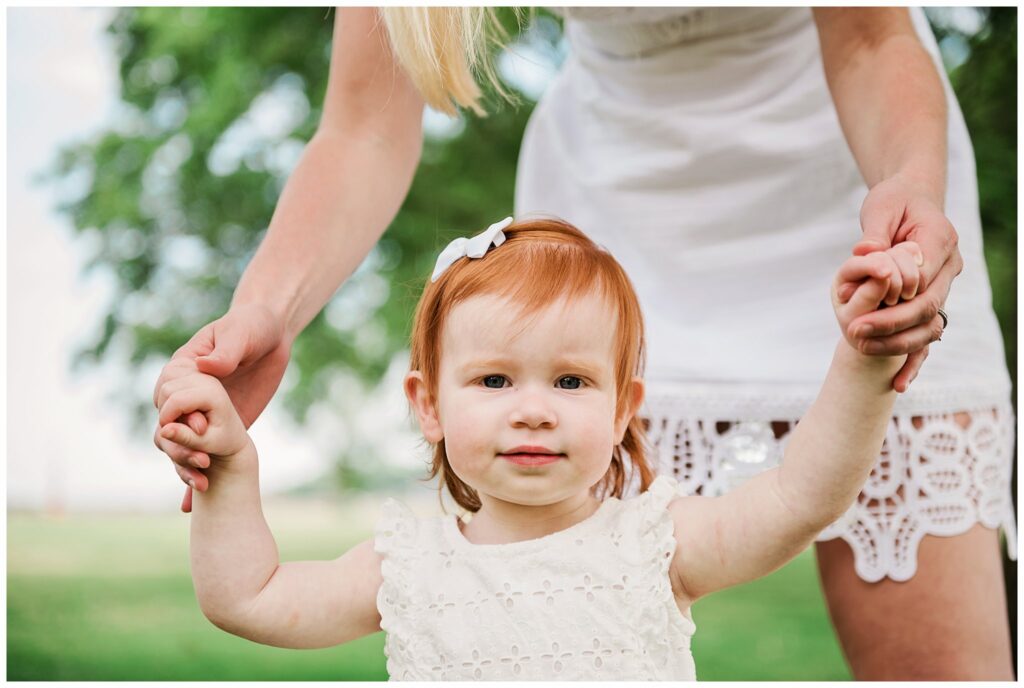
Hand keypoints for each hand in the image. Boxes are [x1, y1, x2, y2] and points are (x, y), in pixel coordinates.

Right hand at [152, 303, 290, 511]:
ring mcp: (201, 412)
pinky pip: (203, 452)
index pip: (167, 394)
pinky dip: (194, 476)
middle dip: (181, 445)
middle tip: (203, 458)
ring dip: (186, 464)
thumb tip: (209, 368)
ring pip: (181, 443)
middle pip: (169, 424)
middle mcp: (186, 393)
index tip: (198, 424)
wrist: (272, 338)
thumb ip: (226, 349)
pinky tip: (190, 505)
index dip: (178, 411)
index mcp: (184, 367)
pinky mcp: (218, 427)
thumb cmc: (252, 326)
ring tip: (199, 484)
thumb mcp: (241, 332)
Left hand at [836, 175, 961, 390]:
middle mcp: (949, 266)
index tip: (864, 305)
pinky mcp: (931, 300)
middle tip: (854, 332)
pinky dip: (914, 360)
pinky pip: (926, 335)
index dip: (895, 293)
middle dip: (891, 322)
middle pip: (926, 304)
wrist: (910, 202)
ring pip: (928, 323)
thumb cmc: (894, 202)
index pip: (923, 275)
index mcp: (940, 239)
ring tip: (861, 350)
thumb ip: (875, 232)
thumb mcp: (881, 208)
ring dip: (897, 342)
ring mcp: (943, 285)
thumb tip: (864, 253)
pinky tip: (899, 384)